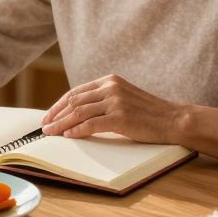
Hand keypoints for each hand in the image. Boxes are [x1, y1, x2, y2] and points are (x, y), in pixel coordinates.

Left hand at [39, 75, 185, 143]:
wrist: (174, 119)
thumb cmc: (149, 113)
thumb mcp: (124, 97)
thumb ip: (104, 99)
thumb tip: (77, 112)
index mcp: (110, 80)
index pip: (76, 92)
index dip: (59, 105)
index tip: (48, 115)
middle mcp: (110, 87)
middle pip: (74, 101)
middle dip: (56, 114)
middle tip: (44, 126)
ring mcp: (116, 101)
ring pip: (79, 112)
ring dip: (61, 124)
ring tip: (51, 133)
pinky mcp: (121, 117)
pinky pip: (91, 124)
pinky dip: (76, 131)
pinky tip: (68, 136)